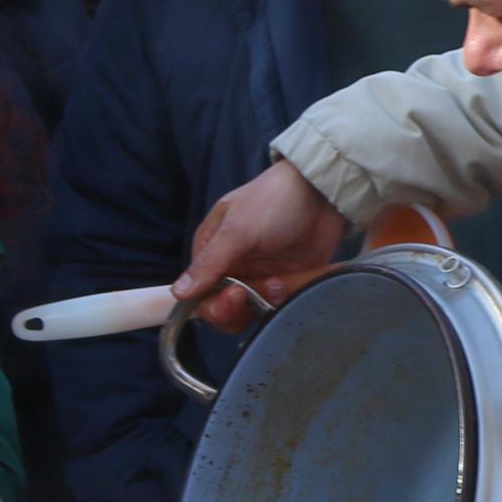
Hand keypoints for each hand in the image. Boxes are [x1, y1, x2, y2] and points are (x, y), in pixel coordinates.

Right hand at [179, 158, 350, 329]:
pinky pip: (278, 303)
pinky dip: (286, 296)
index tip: (233, 297)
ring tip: (278, 282)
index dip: (213, 304)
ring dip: (265, 300)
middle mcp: (232, 265)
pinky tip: (292, 280)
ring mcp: (260, 274)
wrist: (323, 192)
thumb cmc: (274, 201)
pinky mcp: (285, 280)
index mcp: (212, 249)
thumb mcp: (238, 230)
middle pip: (224, 307)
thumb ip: (209, 264)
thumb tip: (177, 292)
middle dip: (238, 307)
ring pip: (253, 309)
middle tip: (250, 296)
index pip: (200, 293)